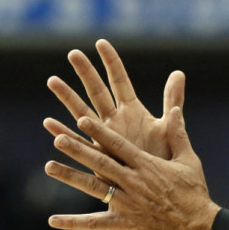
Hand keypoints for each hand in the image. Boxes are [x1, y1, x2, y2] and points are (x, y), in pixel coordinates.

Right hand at [45, 39, 182, 159]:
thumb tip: (178, 72)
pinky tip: (50, 124)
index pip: (120, 81)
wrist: (159, 187)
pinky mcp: (98, 156)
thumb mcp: (167, 126)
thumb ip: (172, 100)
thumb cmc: (164, 156)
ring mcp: (104, 137)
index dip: (112, 62)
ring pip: (82, 113)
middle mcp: (115, 120)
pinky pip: (79, 143)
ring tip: (53, 80)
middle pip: (97, 91)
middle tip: (73, 53)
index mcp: (132, 111)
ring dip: (67, 98)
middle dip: (86, 72)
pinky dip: (64, 134)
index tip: (101, 42)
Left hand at [45, 112, 219, 229]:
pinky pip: (94, 223)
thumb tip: (174, 109)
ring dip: (71, 177)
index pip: (119, 145)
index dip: (100, 132)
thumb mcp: (188, 159)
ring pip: (93, 189)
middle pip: (101, 163)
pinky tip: (53, 220)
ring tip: (49, 166)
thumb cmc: (194, 191)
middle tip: (58, 138)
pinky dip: (73, 222)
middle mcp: (134, 183)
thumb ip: (177, 133)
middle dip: (79, 150)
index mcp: (147, 166)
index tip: (83, 119)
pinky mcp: (124, 224)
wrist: (198, 227)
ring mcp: (127, 204)